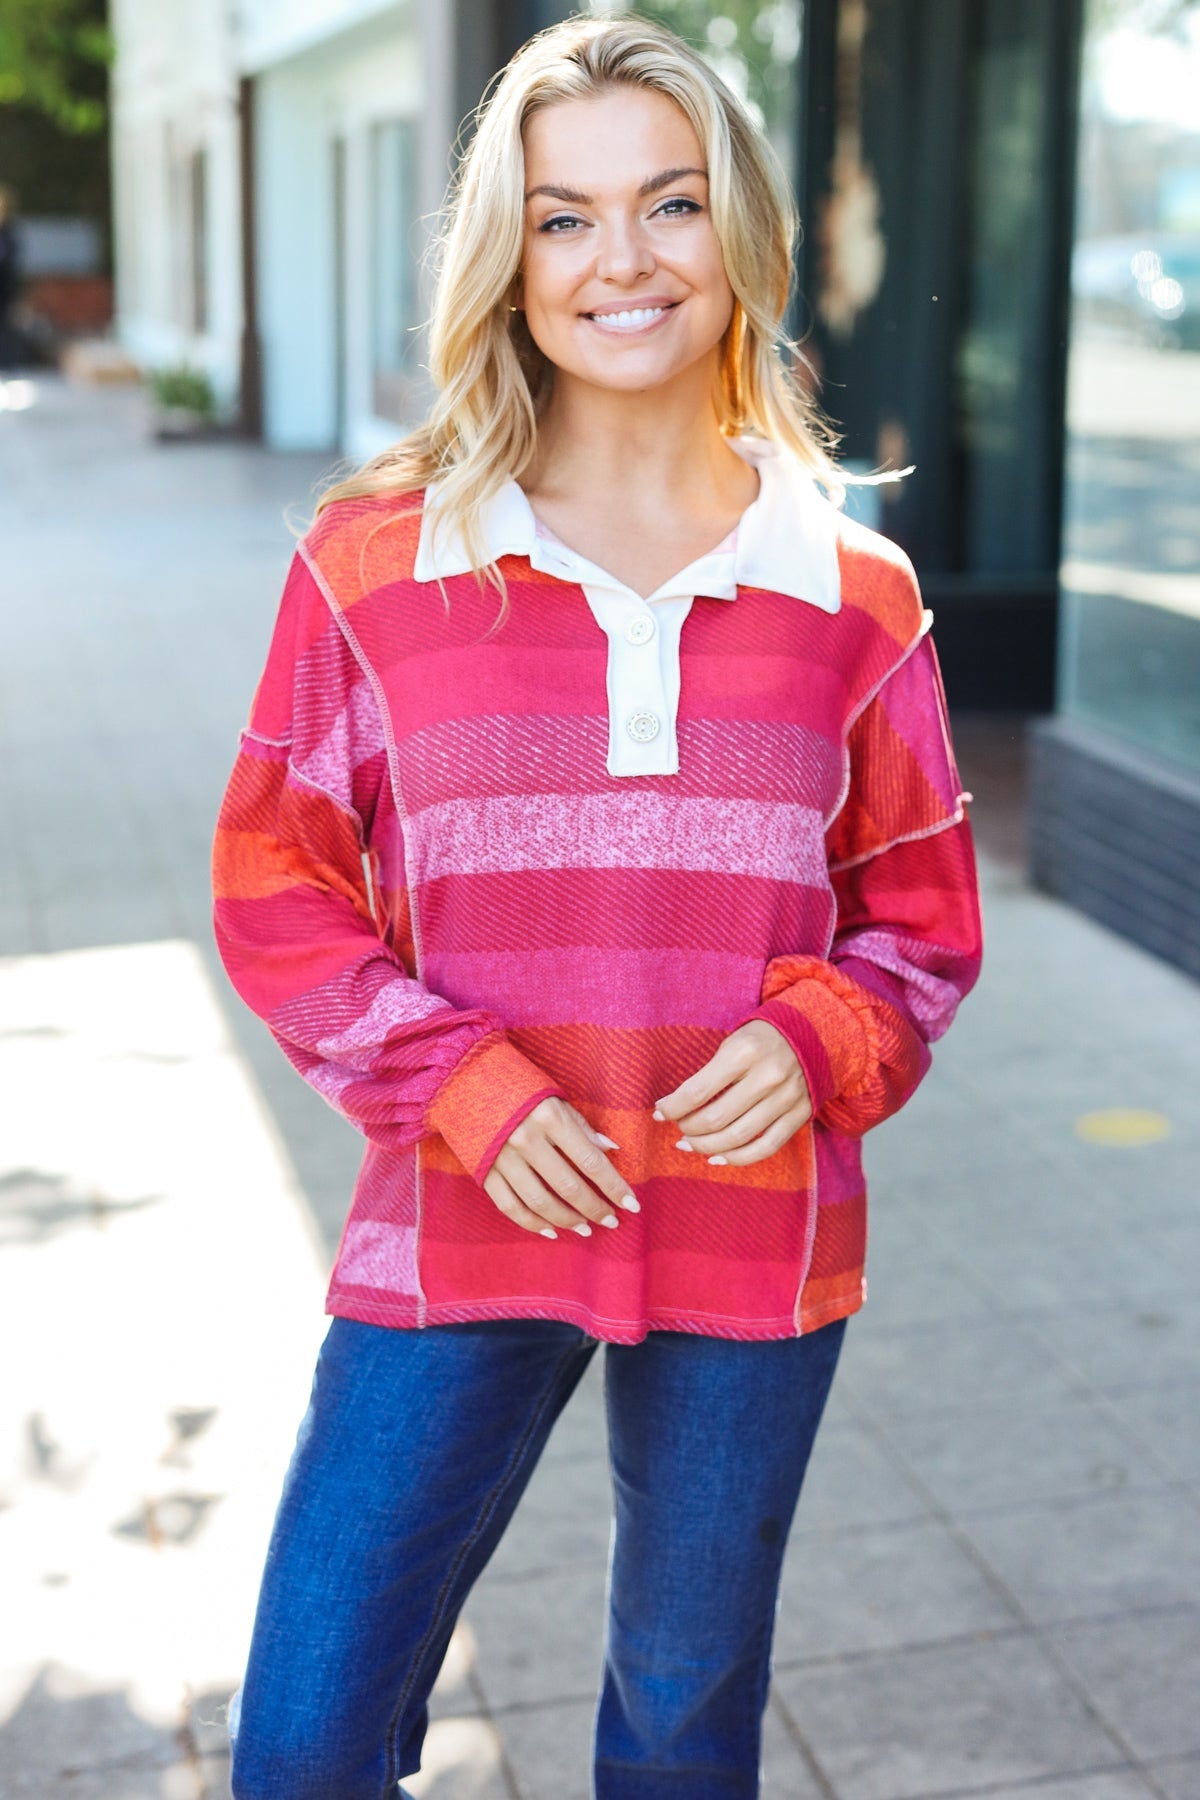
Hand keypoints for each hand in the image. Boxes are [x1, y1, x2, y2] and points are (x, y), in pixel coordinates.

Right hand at [483, 1096, 640, 1238]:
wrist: (465, 1081)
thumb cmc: (519, 1089)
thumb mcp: (554, 1099)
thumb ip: (582, 1127)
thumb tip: (611, 1150)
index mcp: (549, 1118)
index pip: (590, 1161)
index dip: (614, 1186)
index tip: (632, 1204)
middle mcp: (526, 1140)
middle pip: (568, 1185)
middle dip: (594, 1207)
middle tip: (611, 1221)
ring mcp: (502, 1158)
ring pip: (540, 1201)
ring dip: (567, 1219)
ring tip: (585, 1229)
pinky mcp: (483, 1171)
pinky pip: (510, 1206)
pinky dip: (531, 1223)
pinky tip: (551, 1230)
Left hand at [653, 1020, 812, 1165]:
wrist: (811, 1034)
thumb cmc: (759, 1040)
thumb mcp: (731, 1044)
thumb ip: (707, 1074)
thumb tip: (674, 1107)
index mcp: (744, 1052)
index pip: (698, 1090)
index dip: (673, 1107)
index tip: (659, 1111)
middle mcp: (767, 1076)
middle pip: (716, 1118)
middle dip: (688, 1128)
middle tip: (677, 1128)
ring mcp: (786, 1097)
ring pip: (739, 1137)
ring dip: (707, 1146)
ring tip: (690, 1144)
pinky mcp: (800, 1114)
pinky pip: (767, 1146)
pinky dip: (739, 1158)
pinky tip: (718, 1158)